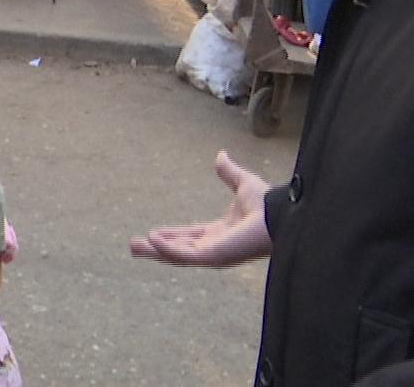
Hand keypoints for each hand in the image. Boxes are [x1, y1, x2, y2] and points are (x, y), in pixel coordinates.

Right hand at [129, 151, 272, 267]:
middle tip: (134, 246)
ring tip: (133, 247)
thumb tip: (220, 155)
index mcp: (220, 234)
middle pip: (178, 250)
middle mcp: (215, 247)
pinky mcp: (213, 257)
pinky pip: (184, 255)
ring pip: (176, 256)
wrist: (280, 214)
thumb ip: (228, 172)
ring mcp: (213, 254)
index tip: (152, 233)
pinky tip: (151, 240)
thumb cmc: (268, 204)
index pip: (189, 236)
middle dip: (156, 249)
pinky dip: (167, 249)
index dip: (170, 235)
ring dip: (155, 252)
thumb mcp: (242, 183)